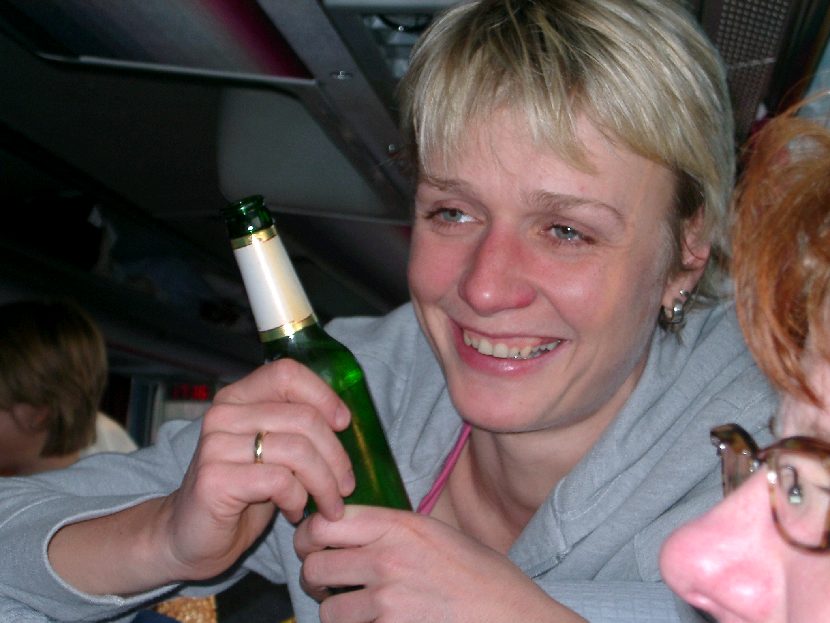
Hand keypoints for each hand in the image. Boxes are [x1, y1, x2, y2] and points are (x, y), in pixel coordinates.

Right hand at [49, 358, 357, 594]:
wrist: (191, 536)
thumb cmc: (242, 492)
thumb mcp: (272, 450)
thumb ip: (296, 428)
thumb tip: (346, 421)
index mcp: (239, 397)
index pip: (287, 374)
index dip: (324, 395)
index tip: (345, 425)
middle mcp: (224, 414)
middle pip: (304, 418)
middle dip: (336, 456)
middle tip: (345, 487)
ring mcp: (216, 445)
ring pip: (298, 451)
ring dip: (324, 484)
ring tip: (328, 505)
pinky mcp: (215, 479)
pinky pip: (280, 481)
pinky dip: (298, 499)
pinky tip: (294, 511)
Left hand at [294, 506, 585, 622]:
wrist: (516, 619)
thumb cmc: (485, 581)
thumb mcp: (439, 537)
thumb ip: (394, 531)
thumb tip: (349, 532)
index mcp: (401, 526)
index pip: (325, 522)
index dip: (310, 536)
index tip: (313, 547)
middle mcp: (389, 557)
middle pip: (316, 563)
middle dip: (317, 578)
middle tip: (329, 585)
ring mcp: (389, 600)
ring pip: (328, 609)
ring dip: (338, 614)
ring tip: (361, 614)